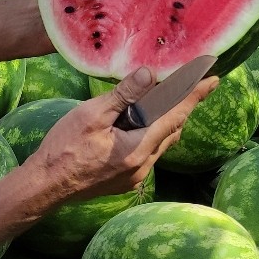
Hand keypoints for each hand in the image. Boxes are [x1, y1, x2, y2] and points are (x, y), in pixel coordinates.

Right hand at [21, 66, 218, 204]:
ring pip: (160, 143)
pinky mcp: (125, 181)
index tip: (213, 79)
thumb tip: (150, 74)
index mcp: (138, 149)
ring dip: (165, 121)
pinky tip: (137, 124)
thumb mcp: (93, 114)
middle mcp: (143, 166)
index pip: (175, 116)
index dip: (195, 96)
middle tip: (191, 83)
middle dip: (182, 106)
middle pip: (172, 130)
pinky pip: (147, 154)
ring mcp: (135, 177)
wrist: (45, 185)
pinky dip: (150, 135)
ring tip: (164, 99)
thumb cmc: (64, 148)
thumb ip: (124, 95)